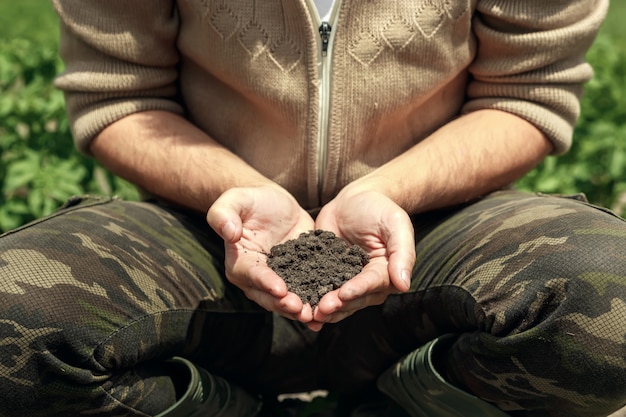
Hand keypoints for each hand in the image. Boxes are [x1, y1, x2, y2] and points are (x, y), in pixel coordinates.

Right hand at [206, 185, 314, 321]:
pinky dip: (316, 301)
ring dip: (300, 309)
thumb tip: (229, 232)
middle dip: (285, 304)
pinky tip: (331, 309)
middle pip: (269, 296)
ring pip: (288, 300)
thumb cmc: (250, 200)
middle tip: (300, 309)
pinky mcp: (299, 276)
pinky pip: (306, 291)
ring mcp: (279, 280)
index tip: (280, 289)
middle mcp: (257, 278)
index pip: (252, 275)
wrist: (274, 202)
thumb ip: (223, 214)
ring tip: (315, 315)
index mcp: (240, 263)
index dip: (265, 283)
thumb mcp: (235, 200)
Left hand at [309, 189, 414, 330]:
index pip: (372, 284)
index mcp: (386, 272)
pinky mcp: (326, 275)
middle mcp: (367, 283)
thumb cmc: (379, 208)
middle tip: (321, 309)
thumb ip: (402, 253)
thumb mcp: (395, 224)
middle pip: (353, 299)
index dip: (357, 290)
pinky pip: (318, 289)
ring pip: (335, 300)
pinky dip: (308, 298)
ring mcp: (345, 281)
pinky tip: (295, 305)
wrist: (353, 200)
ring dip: (322, 308)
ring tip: (307, 312)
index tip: (343, 294)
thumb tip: (404, 285)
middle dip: (337, 304)